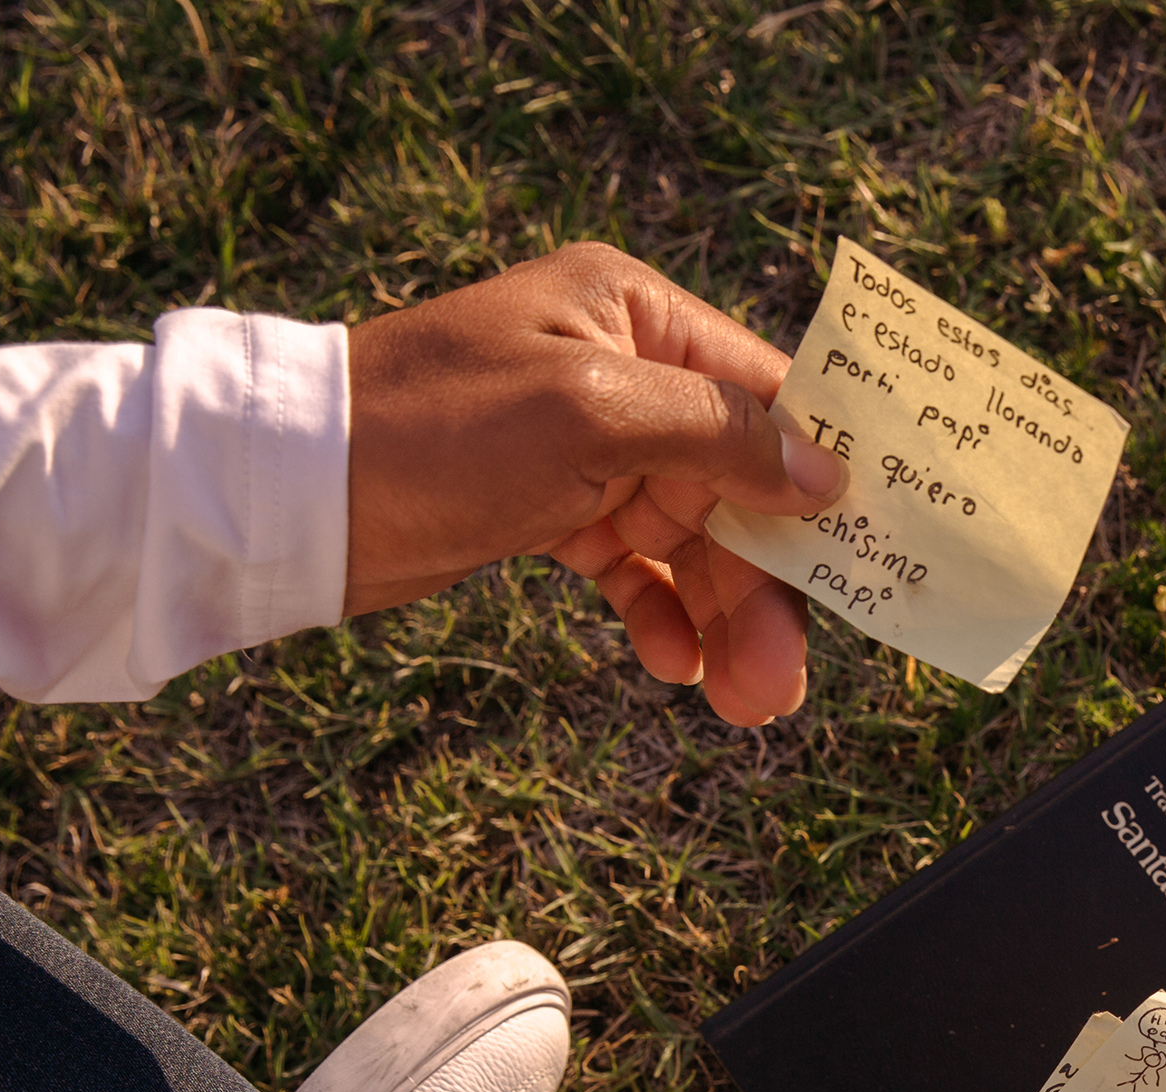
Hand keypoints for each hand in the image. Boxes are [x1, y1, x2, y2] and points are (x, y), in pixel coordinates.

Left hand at [344, 242, 846, 725]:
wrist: (291, 493)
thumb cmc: (432, 429)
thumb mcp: (590, 415)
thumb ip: (717, 436)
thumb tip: (826, 473)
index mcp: (636, 315)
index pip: (767, 396)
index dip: (821, 476)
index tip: (873, 556)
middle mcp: (622, 371)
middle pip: (740, 487)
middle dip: (765, 585)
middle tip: (780, 682)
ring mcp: (590, 446)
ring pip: (694, 540)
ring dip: (722, 618)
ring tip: (744, 702)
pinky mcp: (554, 509)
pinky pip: (636, 568)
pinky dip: (660, 615)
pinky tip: (673, 666)